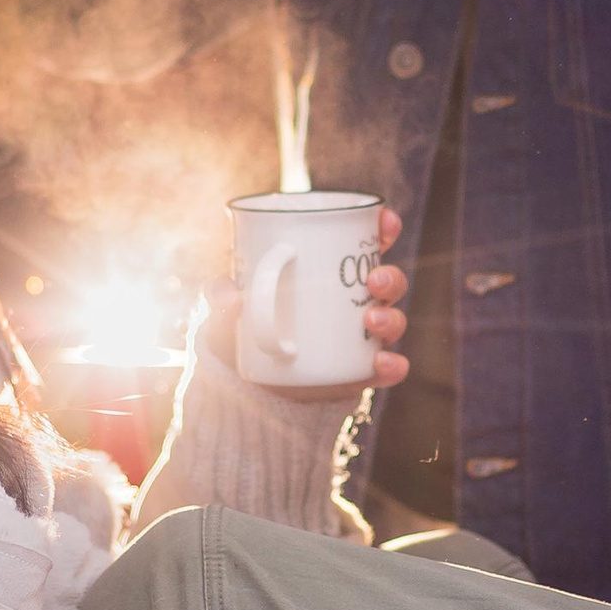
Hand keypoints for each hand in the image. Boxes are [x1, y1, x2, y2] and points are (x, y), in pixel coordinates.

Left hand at [200, 204, 408, 390]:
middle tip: (373, 279)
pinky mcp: (359, 373)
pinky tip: (382, 363)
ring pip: (392, 320)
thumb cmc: (242, 333)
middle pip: (387, 282)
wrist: (247, 386)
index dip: (384, 229)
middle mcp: (351, 304)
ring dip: (391, 317)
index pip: (365, 244)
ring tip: (370, 321)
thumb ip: (218, 296)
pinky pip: (387, 369)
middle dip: (390, 276)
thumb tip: (231, 297)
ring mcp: (359, 340)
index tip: (385, 222)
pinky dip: (392, 366)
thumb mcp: (224, 311)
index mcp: (328, 275)